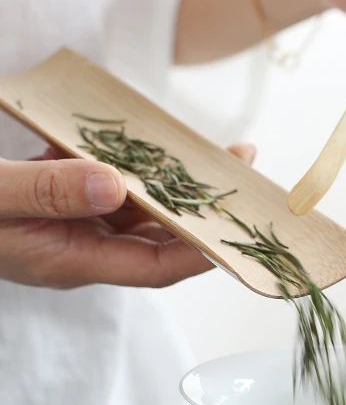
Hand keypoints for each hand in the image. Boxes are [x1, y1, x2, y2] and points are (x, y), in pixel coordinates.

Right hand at [0, 142, 255, 288]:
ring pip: (134, 202)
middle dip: (199, 208)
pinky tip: (147, 138)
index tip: (236, 229)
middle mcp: (78, 244)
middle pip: (155, 233)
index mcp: (70, 260)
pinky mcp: (54, 192)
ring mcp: (67, 218)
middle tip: (240, 176)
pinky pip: (101, 178)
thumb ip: (45, 193)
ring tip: (211, 153)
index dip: (198, 251)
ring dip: (170, 179)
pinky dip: (124, 158)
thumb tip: (114, 184)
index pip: (153, 267)